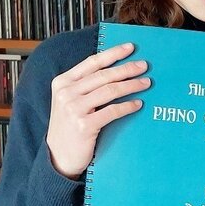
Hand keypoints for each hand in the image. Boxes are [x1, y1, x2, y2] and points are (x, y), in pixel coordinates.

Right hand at [46, 42, 150, 178]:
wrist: (58, 157)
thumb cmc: (68, 127)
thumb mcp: (69, 101)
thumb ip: (84, 86)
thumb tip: (114, 70)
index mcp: (62, 82)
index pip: (92, 62)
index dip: (112, 53)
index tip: (130, 47)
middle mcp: (66, 93)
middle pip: (104, 75)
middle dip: (126, 68)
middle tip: (144, 66)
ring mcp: (74, 109)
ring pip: (110, 91)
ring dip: (131, 85)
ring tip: (146, 83)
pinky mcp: (84, 125)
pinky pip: (112, 111)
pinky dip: (127, 106)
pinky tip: (138, 104)